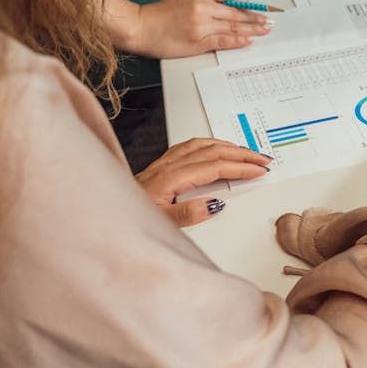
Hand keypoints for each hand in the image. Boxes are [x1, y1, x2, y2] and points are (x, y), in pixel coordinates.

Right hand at [130, 0, 273, 56]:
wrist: (140, 28)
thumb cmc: (160, 16)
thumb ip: (206, 2)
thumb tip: (228, 9)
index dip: (246, 2)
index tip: (254, 8)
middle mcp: (201, 6)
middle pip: (236, 11)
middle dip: (255, 17)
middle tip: (268, 21)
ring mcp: (201, 24)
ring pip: (233, 25)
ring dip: (253, 29)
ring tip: (265, 30)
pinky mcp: (198, 40)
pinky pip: (224, 39)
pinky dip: (238, 40)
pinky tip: (248, 40)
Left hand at [135, 139, 271, 225]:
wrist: (103, 211)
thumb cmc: (127, 218)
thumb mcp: (159, 223)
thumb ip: (187, 214)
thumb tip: (214, 205)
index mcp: (170, 178)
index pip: (214, 167)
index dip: (240, 167)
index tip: (259, 170)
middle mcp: (168, 166)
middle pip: (213, 151)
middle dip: (242, 154)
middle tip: (263, 159)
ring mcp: (164, 163)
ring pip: (203, 145)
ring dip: (228, 146)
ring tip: (247, 152)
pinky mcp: (160, 165)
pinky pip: (190, 146)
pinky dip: (210, 144)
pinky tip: (215, 148)